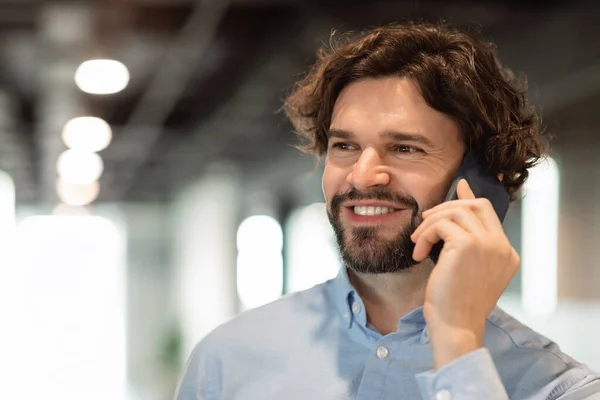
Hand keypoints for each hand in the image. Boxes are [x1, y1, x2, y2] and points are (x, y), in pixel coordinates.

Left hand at [410, 179, 519, 368]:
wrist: (456, 326)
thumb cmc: (457, 302)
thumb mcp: (468, 270)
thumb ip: (468, 242)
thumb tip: (455, 216)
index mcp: (506, 253)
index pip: (489, 212)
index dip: (470, 197)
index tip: (458, 186)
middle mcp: (501, 246)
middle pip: (475, 205)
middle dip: (447, 206)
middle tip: (426, 219)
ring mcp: (487, 244)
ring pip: (455, 211)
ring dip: (430, 222)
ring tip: (418, 241)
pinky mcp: (466, 245)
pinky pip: (440, 225)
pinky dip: (424, 235)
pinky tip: (418, 253)